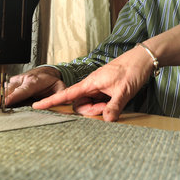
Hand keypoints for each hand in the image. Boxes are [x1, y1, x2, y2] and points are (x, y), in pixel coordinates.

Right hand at [0, 66, 65, 107]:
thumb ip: (58, 96)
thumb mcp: (60, 87)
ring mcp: (13, 83)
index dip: (14, 96)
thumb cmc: (52, 82)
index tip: (5, 102)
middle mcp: (21, 81)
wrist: (48, 72)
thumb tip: (55, 104)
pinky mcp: (8, 85)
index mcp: (34, 82)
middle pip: (6, 91)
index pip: (23, 90)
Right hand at [31, 46, 152, 120]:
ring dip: (99, 108)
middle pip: (80, 104)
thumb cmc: (132, 69)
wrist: (143, 59)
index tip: (36, 105)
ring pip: (90, 104)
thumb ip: (114, 107)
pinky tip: (114, 102)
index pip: (66, 94)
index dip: (51, 101)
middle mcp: (92, 84)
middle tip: (108, 107)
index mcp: (90, 82)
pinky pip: (99, 102)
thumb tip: (106, 120)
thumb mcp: (124, 91)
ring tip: (113, 102)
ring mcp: (99, 87)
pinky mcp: (106, 89)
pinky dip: (105, 106)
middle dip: (91, 111)